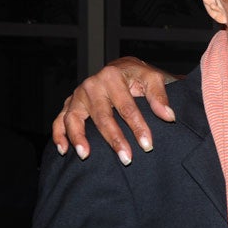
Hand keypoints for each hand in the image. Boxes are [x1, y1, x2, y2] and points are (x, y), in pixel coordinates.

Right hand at [53, 57, 176, 164]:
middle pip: (102, 116)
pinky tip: (63, 150)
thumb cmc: (138, 76)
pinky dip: (59, 134)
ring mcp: (78, 95)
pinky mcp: (70, 103)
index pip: (127, 107)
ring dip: (79, 138)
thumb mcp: (153, 78)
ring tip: (86, 156)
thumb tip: (168, 116)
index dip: (138, 127)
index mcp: (112, 76)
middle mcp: (92, 85)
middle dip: (114, 139)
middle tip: (126, 158)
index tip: (147, 145)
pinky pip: (59, 119)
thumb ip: (160, 96)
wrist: (122, 69)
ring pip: (75, 118)